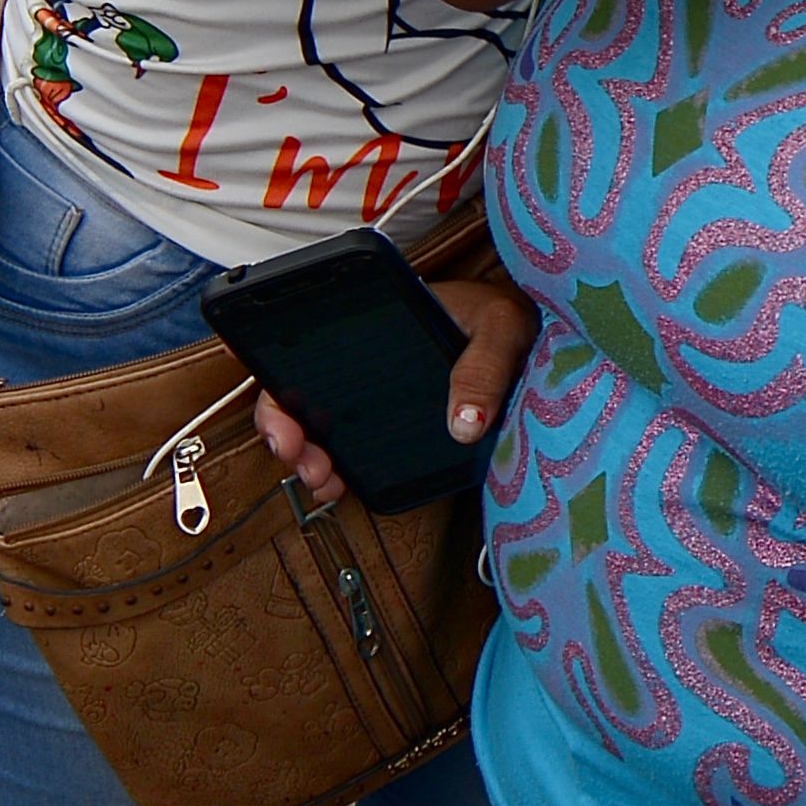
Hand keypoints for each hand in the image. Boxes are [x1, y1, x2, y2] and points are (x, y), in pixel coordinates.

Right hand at [247, 271, 534, 504]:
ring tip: (320, 476)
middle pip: (298, 387)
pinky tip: (338, 486)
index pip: (306, 334)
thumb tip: (464, 425)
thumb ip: (484, 368)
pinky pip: (348, 447)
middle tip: (295, 451)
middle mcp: (365, 357)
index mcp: (378, 318)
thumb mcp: (505, 330)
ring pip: (316, 423)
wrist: (544, 342)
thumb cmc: (516, 321)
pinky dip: (333, 469)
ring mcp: (374, 395)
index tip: (261, 388)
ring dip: (303, 451)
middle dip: (281, 423)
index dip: (269, 360)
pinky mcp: (392, 427)